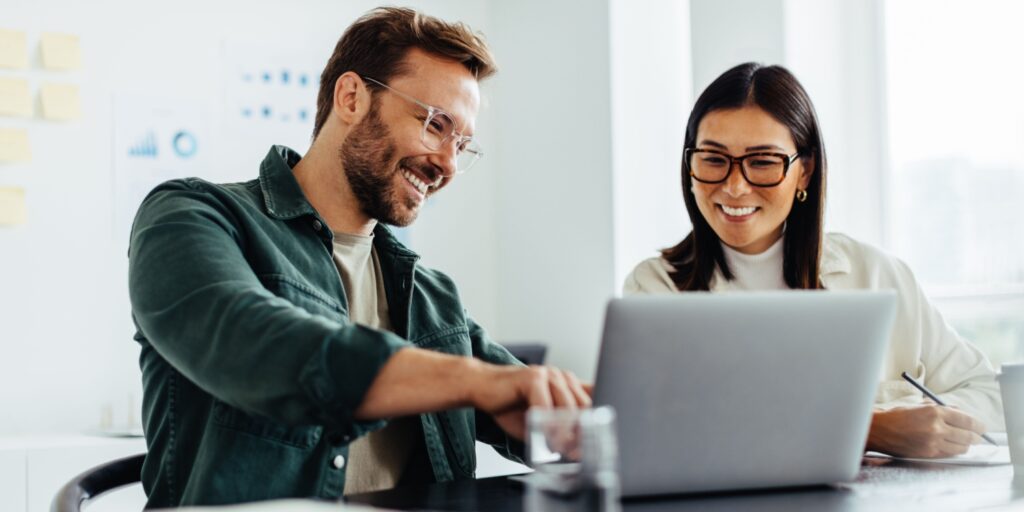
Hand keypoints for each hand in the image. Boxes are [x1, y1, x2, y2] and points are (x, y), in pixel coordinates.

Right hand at [469, 364, 591, 439]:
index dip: (596, 423)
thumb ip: (558, 430)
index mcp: (568, 385)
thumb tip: (577, 451)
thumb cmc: (509, 405)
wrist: (480, 387)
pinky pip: (545, 405)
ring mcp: (548, 374)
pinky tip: (542, 436)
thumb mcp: (540, 421)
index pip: (593, 401)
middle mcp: (562, 377)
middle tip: (576, 453)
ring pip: (567, 407)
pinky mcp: (532, 377)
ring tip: (560, 449)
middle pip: (584, 406)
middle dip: (582, 432)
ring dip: (565, 432)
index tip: (593, 444)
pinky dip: (545, 424)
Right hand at [866, 404, 985, 457]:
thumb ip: (941, 409)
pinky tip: (952, 446)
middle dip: (976, 437)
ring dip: (966, 445)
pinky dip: (954, 450)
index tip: (982, 427)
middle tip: (978, 436)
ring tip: (965, 442)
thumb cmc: (897, 416)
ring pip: (961, 447)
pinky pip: (949, 454)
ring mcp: (932, 442)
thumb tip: (960, 413)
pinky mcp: (928, 453)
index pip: (966, 420)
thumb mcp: (919, 406)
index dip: (978, 425)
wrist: (878, 430)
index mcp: (934, 411)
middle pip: (968, 435)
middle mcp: (936, 427)